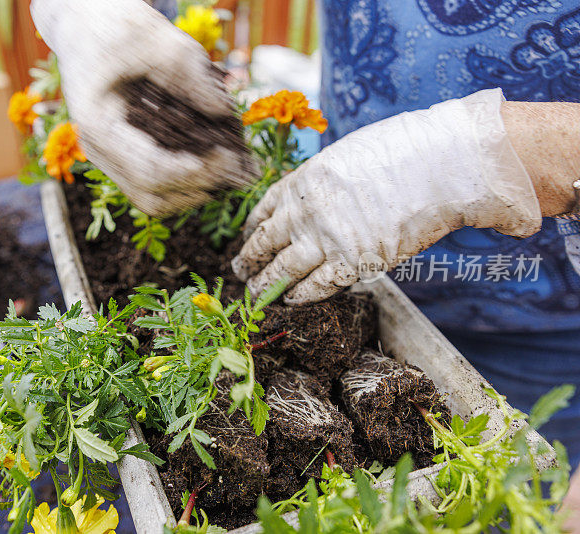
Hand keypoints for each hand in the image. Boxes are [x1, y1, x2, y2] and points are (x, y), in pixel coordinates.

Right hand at [30, 0, 255, 216]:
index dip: (192, 172)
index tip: (228, 158)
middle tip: (240, 165)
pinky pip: (154, 188)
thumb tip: (226, 114)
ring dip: (195, 192)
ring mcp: (110, 158)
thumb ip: (190, 74)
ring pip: (154, 200)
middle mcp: (100, 151)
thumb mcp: (154, 36)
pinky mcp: (125, 156)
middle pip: (152, 194)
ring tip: (231, 171)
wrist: (85, 26)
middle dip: (201, 184)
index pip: (148, 170)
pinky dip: (185, 185)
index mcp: (98, 125)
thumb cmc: (114, 26)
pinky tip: (214, 166)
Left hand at [232, 89, 542, 303]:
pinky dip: (301, 296)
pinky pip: (318, 286)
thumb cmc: (402, 151)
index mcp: (303, 180)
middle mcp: (306, 211)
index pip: (263, 209)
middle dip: (249, 260)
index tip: (246, 238)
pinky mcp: (354, 262)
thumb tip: (312, 199)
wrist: (439, 164)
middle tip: (239, 272)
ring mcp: (327, 239)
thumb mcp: (344, 156)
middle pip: (265, 242)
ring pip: (283, 270)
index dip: (251, 228)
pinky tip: (291, 301)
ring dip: (265, 285)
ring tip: (255, 295)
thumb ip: (321, 182)